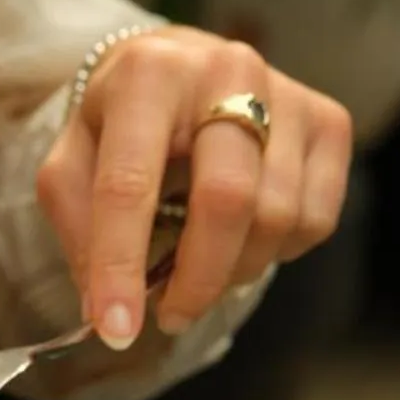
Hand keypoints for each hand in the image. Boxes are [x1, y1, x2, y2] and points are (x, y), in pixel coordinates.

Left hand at [37, 28, 352, 347]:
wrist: (178, 68)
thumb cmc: (120, 124)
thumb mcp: (72, 162)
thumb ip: (78, 228)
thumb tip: (102, 309)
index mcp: (148, 74)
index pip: (130, 184)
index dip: (119, 266)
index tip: (115, 331)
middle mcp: (227, 70)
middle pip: (227, 200)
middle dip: (197, 280)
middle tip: (169, 316)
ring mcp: (288, 93)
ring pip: (277, 218)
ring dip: (234, 270)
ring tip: (200, 268)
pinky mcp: (328, 121)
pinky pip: (315, 219)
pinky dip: (278, 251)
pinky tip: (244, 237)